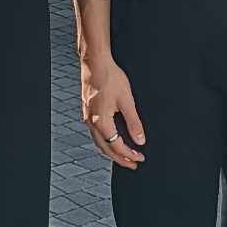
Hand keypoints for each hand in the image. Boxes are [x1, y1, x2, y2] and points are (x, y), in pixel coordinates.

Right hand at [79, 48, 144, 168]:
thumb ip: (134, 123)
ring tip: (124, 156)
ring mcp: (87, 117)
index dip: (129, 154)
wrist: (94, 63)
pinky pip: (95, 133)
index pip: (116, 146)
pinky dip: (105, 141)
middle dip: (119, 158)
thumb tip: (140, 140)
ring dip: (111, 151)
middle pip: (105, 149)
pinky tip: (112, 139)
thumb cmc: (110, 77)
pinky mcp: (87, 111)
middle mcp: (91, 122)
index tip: (140, 157)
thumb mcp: (127, 101)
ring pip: (99, 142)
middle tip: (132, 164)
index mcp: (101, 122)